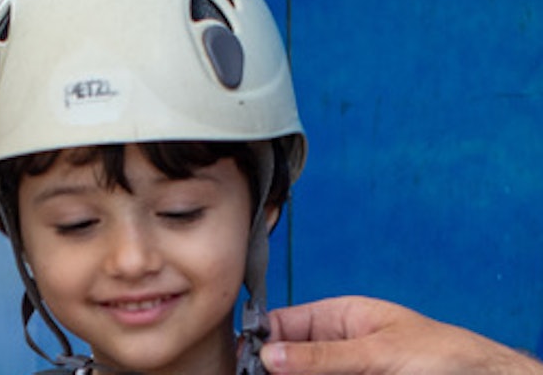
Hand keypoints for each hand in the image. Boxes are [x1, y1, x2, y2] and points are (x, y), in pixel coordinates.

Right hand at [261, 296, 542, 373]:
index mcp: (341, 317)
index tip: (245, 356)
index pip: (289, 322)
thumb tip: (272, 354)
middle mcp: (337, 344)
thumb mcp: (377, 351)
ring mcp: (344, 370)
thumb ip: (324, 356)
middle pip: (289, 355)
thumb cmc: (440, 354)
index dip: (264, 336)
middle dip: (268, 365)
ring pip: (301, 373)